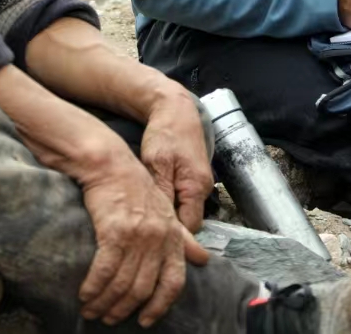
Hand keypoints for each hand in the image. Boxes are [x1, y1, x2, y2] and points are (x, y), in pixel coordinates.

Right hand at [77, 148, 210, 327]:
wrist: (111, 166)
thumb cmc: (136, 188)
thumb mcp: (166, 212)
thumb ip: (183, 239)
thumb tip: (204, 259)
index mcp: (173, 237)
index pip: (173, 282)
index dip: (159, 306)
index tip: (145, 320)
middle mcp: (159, 239)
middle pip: (143, 288)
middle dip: (123, 309)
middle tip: (108, 319)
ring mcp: (138, 236)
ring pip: (122, 283)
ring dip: (104, 303)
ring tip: (91, 310)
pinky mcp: (114, 232)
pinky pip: (104, 271)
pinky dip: (93, 288)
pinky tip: (85, 295)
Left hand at [141, 88, 213, 232]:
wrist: (175, 111)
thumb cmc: (165, 135)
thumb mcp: (157, 163)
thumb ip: (162, 193)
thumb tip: (162, 223)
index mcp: (196, 187)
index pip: (190, 228)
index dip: (173, 237)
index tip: (150, 240)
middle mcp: (204, 189)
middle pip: (190, 222)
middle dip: (172, 230)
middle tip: (146, 234)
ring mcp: (201, 184)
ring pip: (187, 212)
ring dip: (171, 218)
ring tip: (148, 222)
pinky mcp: (194, 179)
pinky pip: (185, 201)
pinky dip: (172, 206)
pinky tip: (156, 206)